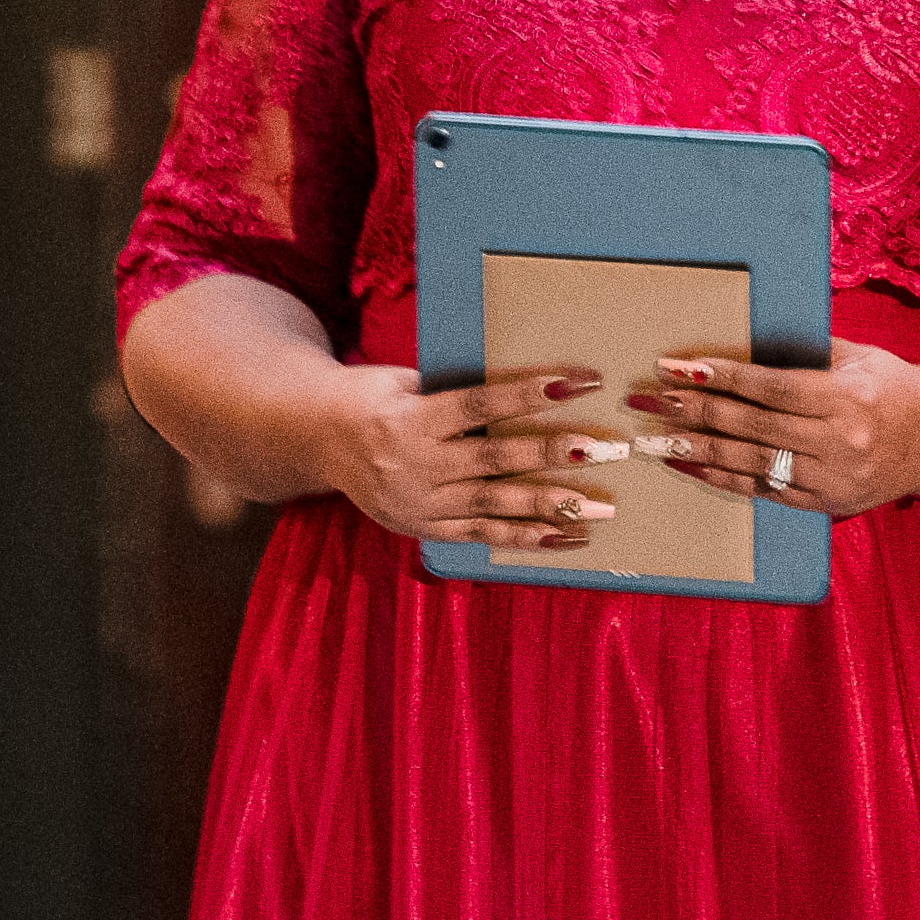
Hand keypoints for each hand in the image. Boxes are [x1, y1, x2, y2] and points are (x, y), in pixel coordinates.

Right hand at [309, 365, 629, 551]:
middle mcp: (415, 464)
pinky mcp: (424, 527)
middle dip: (553, 454)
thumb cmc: (371, 397)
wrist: (316, 439)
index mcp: (411, 418)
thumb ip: (454, 391)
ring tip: (599, 510)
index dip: (529, 394)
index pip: (480, 404)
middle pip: (495, 460)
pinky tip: (565, 537)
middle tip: (602, 450)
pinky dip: (524, 537)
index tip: (576, 382)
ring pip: (494, 505)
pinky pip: (481, 534)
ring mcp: (420, 502)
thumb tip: (522, 388)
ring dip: (550, 507)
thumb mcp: (403, 382)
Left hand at [626, 344, 919, 512]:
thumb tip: (746, 339)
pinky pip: (763, 491)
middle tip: (650, 401)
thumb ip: (808, 351)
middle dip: (694, 412)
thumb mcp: (859, 357)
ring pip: (751, 464)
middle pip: (751, 427)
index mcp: (847, 398)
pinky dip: (722, 479)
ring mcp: (832, 478)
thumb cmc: (893, 387)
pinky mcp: (825, 503)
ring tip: (655, 440)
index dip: (722, 378)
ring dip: (696, 451)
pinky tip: (689, 467)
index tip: (679, 367)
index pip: (771, 387)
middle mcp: (840, 441)